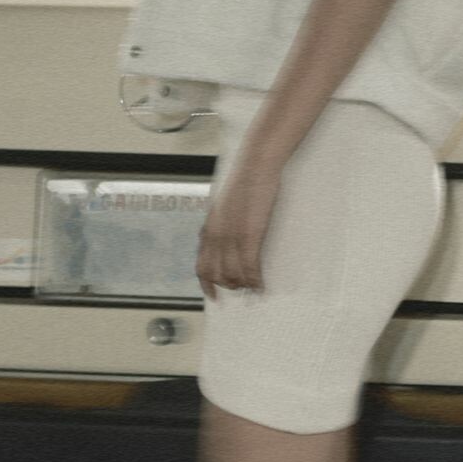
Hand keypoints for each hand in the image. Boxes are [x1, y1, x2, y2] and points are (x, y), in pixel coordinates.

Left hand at [197, 148, 283, 301]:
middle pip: (215, 274)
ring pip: (233, 274)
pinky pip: (250, 268)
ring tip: (254, 287)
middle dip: (228, 286)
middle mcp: (216, 234)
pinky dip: (255, 281)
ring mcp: (232, 236)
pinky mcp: (249, 235)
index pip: (201, 265)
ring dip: (243, 285)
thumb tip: (226, 237)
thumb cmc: (246, 180)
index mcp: (209, 227)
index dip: (207, 284)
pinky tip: (261, 285)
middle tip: (241, 288)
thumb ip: (222, 223)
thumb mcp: (225, 204)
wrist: (256, 165)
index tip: (213, 296)